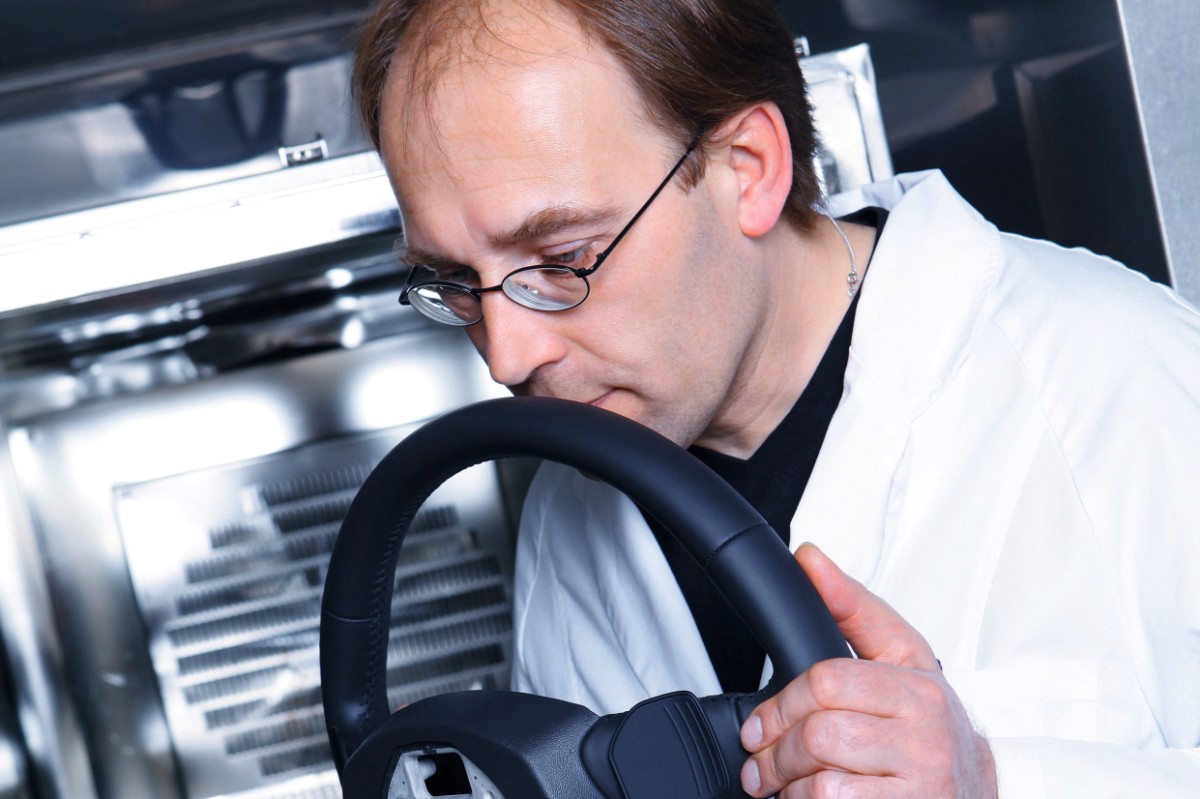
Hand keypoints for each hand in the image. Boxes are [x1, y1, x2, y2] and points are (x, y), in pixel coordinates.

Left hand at [739, 544, 997, 797]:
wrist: (976, 789)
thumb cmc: (928, 721)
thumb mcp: (900, 656)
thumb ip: (852, 606)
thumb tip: (809, 559)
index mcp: (918, 692)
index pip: (828, 683)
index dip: (780, 704)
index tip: (761, 721)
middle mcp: (925, 740)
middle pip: (818, 735)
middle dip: (775, 748)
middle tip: (761, 754)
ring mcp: (920, 787)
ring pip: (822, 783)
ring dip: (787, 783)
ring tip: (782, 780)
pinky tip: (810, 798)